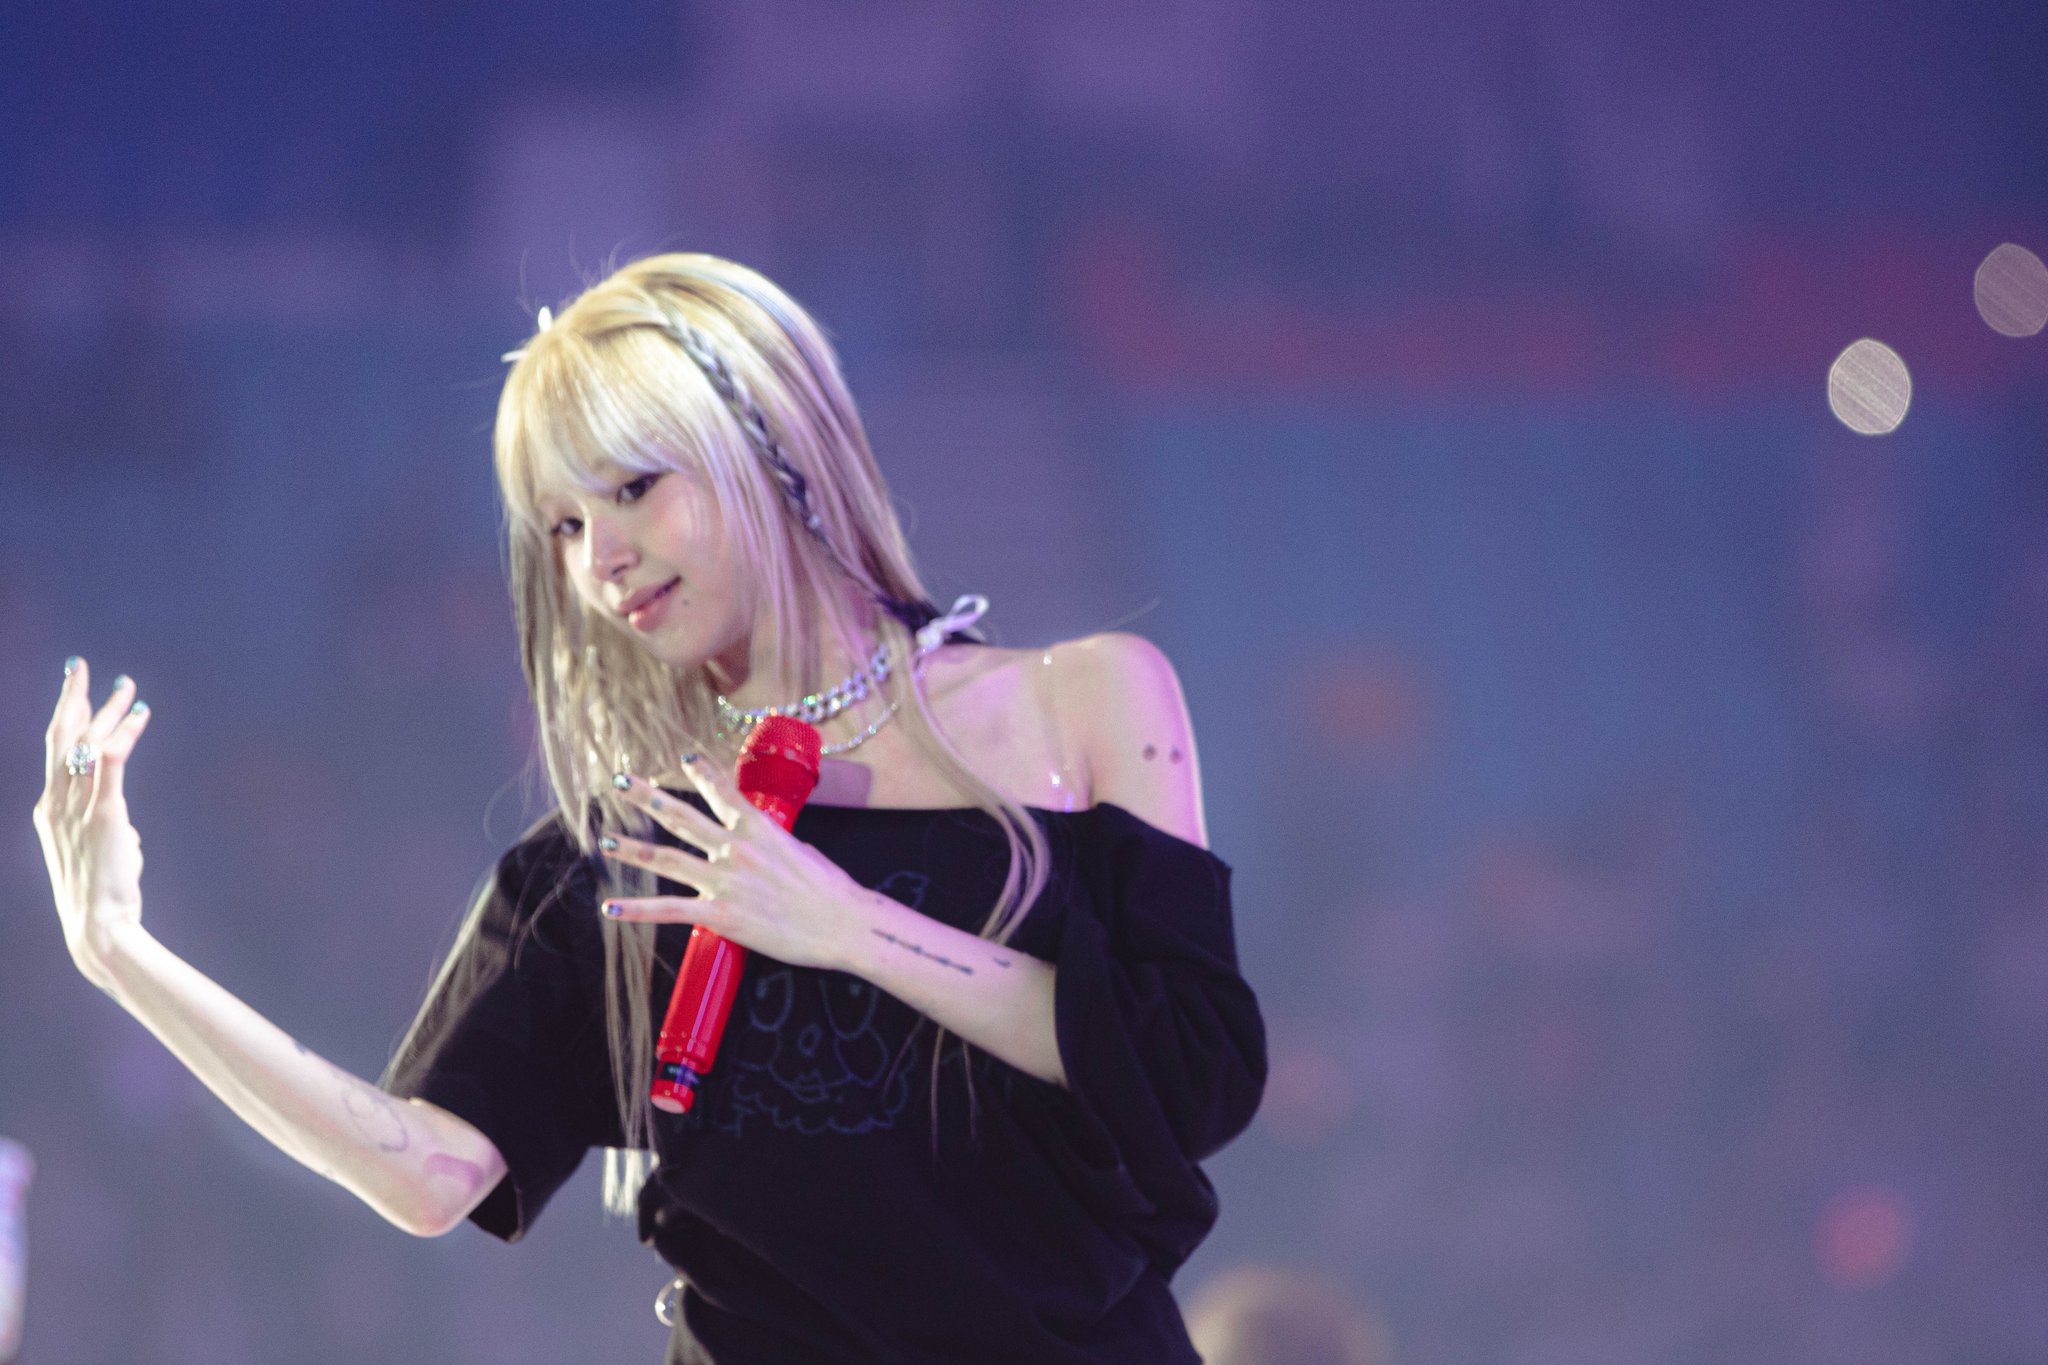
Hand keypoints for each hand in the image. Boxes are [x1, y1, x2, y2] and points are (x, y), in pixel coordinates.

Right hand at [32, 659, 153, 993]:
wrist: (98, 927)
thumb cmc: (101, 895)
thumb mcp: (98, 854)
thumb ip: (106, 832)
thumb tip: (124, 830)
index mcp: (48, 811)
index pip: (54, 751)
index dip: (65, 715)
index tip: (76, 687)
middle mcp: (54, 804)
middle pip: (61, 737)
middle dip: (74, 697)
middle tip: (86, 667)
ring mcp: (76, 810)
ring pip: (87, 744)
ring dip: (110, 711)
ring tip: (129, 687)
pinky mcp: (104, 816)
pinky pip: (111, 765)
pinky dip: (125, 736)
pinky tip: (140, 714)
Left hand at [596, 764, 872, 972]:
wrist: (843, 924)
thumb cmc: (830, 890)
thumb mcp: (802, 852)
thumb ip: (773, 844)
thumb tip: (762, 844)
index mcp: (759, 828)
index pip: (724, 790)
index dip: (702, 772)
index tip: (684, 756)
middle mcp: (736, 848)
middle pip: (681, 817)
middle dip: (648, 797)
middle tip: (622, 781)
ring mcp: (724, 880)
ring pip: (666, 859)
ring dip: (632, 849)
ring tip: (605, 841)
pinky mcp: (720, 915)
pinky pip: (669, 910)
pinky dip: (636, 909)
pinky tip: (611, 906)